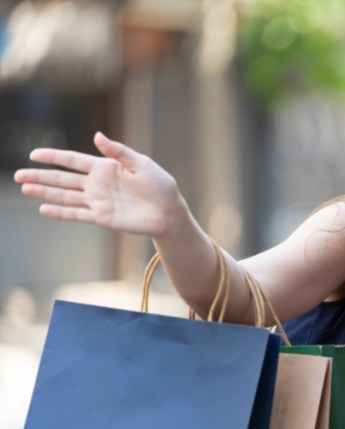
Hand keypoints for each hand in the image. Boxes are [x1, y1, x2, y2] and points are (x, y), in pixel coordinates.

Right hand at [14, 132, 186, 236]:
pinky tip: (43, 209)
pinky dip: (60, 213)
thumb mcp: (141, 164)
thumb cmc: (160, 185)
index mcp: (105, 168)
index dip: (53, 157)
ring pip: (64, 197)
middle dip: (40, 177)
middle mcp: (97, 185)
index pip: (73, 160)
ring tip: (25, 189)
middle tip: (17, 176)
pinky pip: (77, 215)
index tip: (33, 154)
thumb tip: (96, 135)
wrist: (169, 212)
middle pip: (62, 179)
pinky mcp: (102, 218)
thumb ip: (118, 152)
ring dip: (44, 193)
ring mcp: (97, 202)